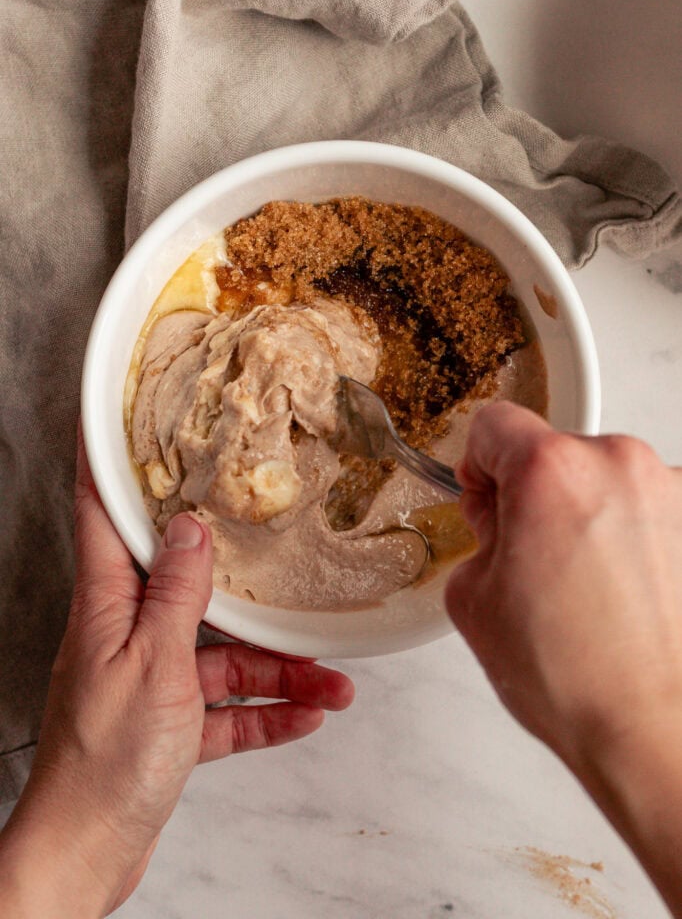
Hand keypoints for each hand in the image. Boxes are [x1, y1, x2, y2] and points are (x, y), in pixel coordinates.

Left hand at [0, 431, 353, 917]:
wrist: (87, 855)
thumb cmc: (105, 764)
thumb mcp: (154, 666)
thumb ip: (177, 596)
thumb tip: (190, 529)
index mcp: (108, 607)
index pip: (101, 515)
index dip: (105, 464)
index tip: (112, 419)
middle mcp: (126, 635)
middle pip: (190, 589)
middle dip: (247, 588)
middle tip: (284, 562)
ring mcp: (149, 681)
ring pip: (223, 655)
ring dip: (278, 668)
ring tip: (331, 680)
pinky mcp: (169, 724)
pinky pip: (228, 706)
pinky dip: (266, 710)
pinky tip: (306, 715)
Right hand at [445, 402, 681, 914]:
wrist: (654, 731)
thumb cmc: (576, 677)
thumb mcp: (474, 599)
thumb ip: (480, 535)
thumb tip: (500, 520)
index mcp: (551, 471)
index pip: (496, 424)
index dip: (478, 464)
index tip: (485, 496)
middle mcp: (619, 465)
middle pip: (555, 451)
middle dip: (535, 494)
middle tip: (530, 557)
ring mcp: (670, 492)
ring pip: (605, 480)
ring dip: (587, 514)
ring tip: (583, 587)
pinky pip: (648, 510)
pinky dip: (630, 537)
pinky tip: (623, 593)